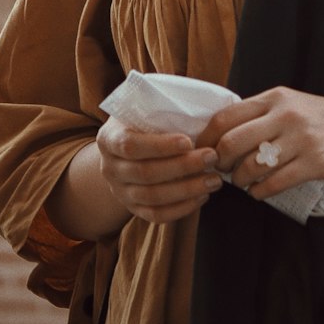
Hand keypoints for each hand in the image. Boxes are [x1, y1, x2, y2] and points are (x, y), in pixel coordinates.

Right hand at [95, 116, 223, 223]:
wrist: (125, 149)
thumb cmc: (143, 121)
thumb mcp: (143, 108)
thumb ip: (160, 108)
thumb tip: (198, 107)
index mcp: (109, 138)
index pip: (130, 145)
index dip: (160, 145)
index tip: (188, 141)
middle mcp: (109, 168)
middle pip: (145, 173)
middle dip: (182, 166)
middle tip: (212, 157)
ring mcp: (120, 191)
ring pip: (153, 197)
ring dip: (187, 190)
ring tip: (214, 180)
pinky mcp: (132, 209)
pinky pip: (156, 215)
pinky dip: (181, 209)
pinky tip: (202, 196)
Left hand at [197, 87, 323, 199]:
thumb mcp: (293, 104)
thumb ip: (262, 113)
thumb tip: (224, 134)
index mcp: (276, 97)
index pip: (227, 116)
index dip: (208, 138)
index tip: (203, 152)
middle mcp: (285, 114)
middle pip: (233, 141)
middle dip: (221, 162)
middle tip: (222, 172)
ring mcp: (301, 138)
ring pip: (251, 165)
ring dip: (240, 181)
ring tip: (243, 183)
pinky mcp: (315, 163)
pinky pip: (274, 183)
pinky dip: (260, 192)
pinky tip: (260, 192)